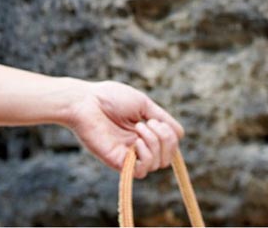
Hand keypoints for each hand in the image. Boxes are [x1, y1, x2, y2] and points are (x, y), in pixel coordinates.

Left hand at [65, 80, 183, 178]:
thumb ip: (162, 119)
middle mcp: (138, 145)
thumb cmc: (110, 97)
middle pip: (168, 157)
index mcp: (144, 131)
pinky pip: (143, 171)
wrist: (86, 101)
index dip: (171, 136)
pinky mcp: (119, 162)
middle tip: (148, 122)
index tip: (156, 120)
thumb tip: (181, 134)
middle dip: (166, 139)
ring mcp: (129, 155)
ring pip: (158, 164)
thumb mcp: (143, 104)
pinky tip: (136, 141)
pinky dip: (146, 156)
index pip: (170, 145)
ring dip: (155, 142)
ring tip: (139, 127)